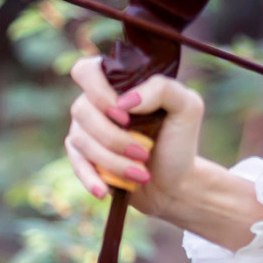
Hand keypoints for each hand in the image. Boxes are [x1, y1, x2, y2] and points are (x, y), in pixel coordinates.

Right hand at [63, 55, 205, 222]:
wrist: (176, 182)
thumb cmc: (180, 140)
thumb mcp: (187, 107)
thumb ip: (162, 89)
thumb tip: (124, 102)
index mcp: (118, 84)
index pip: (86, 71)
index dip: (99, 92)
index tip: (124, 114)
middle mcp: (96, 104)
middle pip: (81, 110)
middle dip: (113, 137)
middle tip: (143, 152)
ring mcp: (86, 131)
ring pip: (80, 140)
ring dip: (112, 161)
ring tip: (141, 174)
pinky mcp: (83, 158)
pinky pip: (75, 164)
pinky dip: (90, 178)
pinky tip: (104, 191)